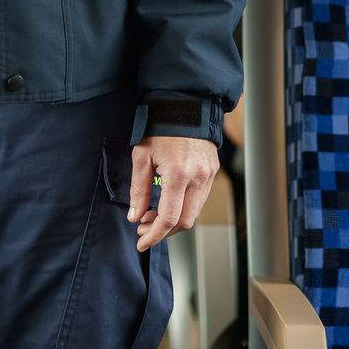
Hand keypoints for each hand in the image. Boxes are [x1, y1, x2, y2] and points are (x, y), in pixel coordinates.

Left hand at [128, 135, 218, 252]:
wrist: (185, 106)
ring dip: (173, 221)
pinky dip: (184, 208)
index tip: (142, 242)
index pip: (168, 218)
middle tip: (144, 229)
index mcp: (178, 174)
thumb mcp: (142, 156)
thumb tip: (135, 216)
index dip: (154, 235)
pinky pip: (199, 199)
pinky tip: (168, 203)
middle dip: (163, 231)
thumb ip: (138, 190)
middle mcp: (198, 177)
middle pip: (184, 222)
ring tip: (153, 216)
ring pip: (194, 213)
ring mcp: (209, 175)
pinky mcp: (213, 172)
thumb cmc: (161, 127)